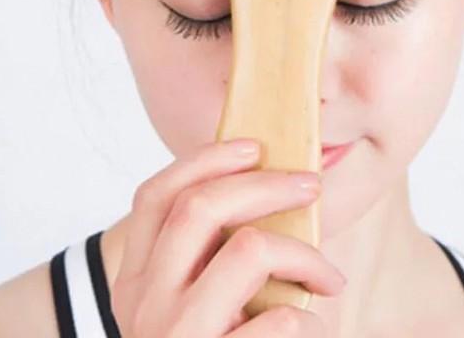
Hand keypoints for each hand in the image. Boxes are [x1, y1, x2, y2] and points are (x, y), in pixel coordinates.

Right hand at [110, 138, 346, 336]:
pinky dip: (309, 319)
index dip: (205, 159)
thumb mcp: (191, 300)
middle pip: (200, 207)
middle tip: (310, 184)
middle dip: (266, 184)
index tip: (254, 144)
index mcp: (136, 277)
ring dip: (303, 253)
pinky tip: (312, 329)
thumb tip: (266, 184)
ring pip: (247, 251)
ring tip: (328, 276)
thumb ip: (208, 255)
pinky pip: (280, 322)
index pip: (155, 195)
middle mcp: (143, 304)